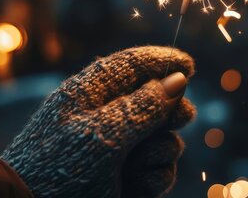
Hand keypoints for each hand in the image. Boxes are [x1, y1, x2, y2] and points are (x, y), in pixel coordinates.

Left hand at [0, 46, 195, 197]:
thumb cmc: (57, 171)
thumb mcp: (101, 135)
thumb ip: (142, 107)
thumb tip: (178, 79)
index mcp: (89, 94)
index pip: (130, 65)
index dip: (161, 61)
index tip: (190, 65)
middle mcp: (106, 118)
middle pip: (155, 100)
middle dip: (171, 110)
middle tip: (180, 118)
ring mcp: (117, 150)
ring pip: (163, 138)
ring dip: (161, 151)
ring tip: (137, 165)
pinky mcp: (125, 179)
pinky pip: (159, 170)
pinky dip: (154, 178)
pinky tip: (136, 185)